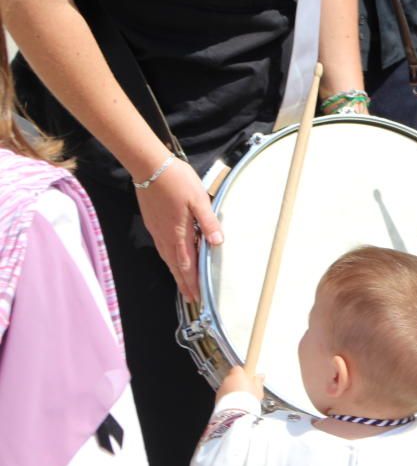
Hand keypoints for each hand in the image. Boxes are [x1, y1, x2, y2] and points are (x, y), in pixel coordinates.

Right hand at [134, 158, 222, 301]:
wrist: (149, 166)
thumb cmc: (177, 181)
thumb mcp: (199, 200)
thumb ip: (209, 223)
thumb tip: (217, 243)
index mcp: (178, 233)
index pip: (187, 265)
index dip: (192, 282)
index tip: (197, 296)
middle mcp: (165, 236)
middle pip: (175, 266)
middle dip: (184, 283)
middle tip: (191, 298)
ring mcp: (157, 230)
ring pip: (167, 258)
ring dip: (176, 273)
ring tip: (183, 285)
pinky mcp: (153, 223)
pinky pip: (162, 248)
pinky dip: (169, 259)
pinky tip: (173, 259)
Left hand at [217, 366, 264, 401]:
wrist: (236, 412)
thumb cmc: (248, 400)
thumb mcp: (258, 390)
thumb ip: (258, 381)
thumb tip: (260, 377)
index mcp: (238, 374)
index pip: (238, 369)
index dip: (243, 373)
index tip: (248, 378)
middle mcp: (227, 380)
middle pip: (232, 378)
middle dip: (237, 383)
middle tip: (246, 391)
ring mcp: (221, 389)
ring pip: (227, 387)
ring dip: (232, 392)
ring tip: (241, 400)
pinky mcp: (217, 398)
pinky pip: (223, 396)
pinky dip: (227, 399)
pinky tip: (235, 405)